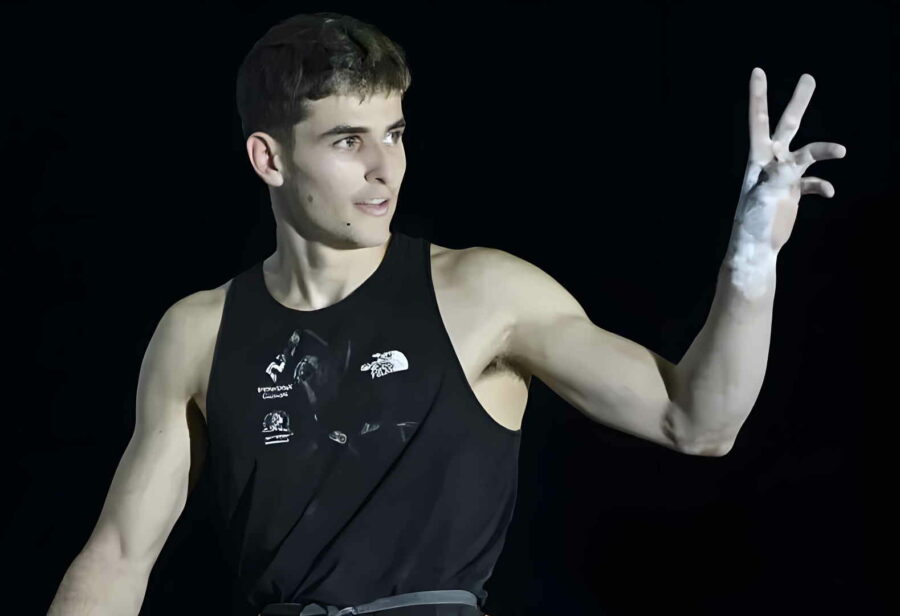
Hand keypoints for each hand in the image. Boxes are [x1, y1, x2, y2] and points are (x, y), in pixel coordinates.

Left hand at [730, 67, 846, 255]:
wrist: (757, 246)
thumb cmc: (754, 221)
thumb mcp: (765, 195)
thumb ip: (780, 175)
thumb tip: (794, 162)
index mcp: (758, 159)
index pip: (760, 121)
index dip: (759, 96)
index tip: (758, 71)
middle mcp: (771, 162)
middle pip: (787, 125)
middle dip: (798, 103)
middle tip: (809, 78)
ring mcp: (783, 176)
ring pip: (807, 152)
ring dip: (825, 150)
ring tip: (841, 150)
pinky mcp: (793, 191)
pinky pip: (813, 181)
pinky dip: (823, 184)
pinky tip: (829, 192)